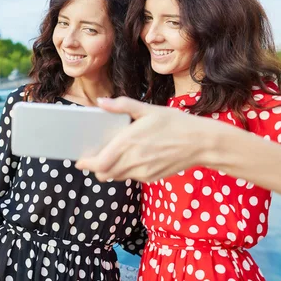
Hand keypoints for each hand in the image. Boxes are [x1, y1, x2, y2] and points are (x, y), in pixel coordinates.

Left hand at [75, 97, 223, 182]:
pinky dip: (126, 170)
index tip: (79, 161)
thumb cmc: (174, 123)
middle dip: (95, 168)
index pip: (99, 163)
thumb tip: (100, 102)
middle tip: (93, 158)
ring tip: (111, 156)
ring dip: (110, 170)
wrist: (201, 143)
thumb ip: (122, 106)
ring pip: (116, 177)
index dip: (86, 164)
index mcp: (128, 143)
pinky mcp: (151, 178)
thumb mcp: (148, 109)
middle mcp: (133, 161)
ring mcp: (143, 172)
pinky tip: (133, 158)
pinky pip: (131, 177)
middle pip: (104, 173)